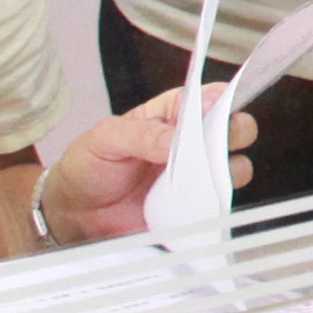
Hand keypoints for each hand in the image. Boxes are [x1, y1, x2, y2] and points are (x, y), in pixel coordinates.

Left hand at [32, 98, 257, 245]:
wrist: (76, 215)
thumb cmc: (88, 167)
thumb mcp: (105, 138)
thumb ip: (142, 133)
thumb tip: (176, 140)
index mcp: (172, 115)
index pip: (209, 97)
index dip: (219, 98)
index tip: (213, 107)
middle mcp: (192, 144)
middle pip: (235, 128)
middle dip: (234, 131)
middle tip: (213, 143)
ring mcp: (196, 177)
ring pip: (236, 168)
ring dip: (225, 172)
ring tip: (196, 180)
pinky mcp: (194, 208)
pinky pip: (219, 205)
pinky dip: (214, 205)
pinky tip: (192, 205)